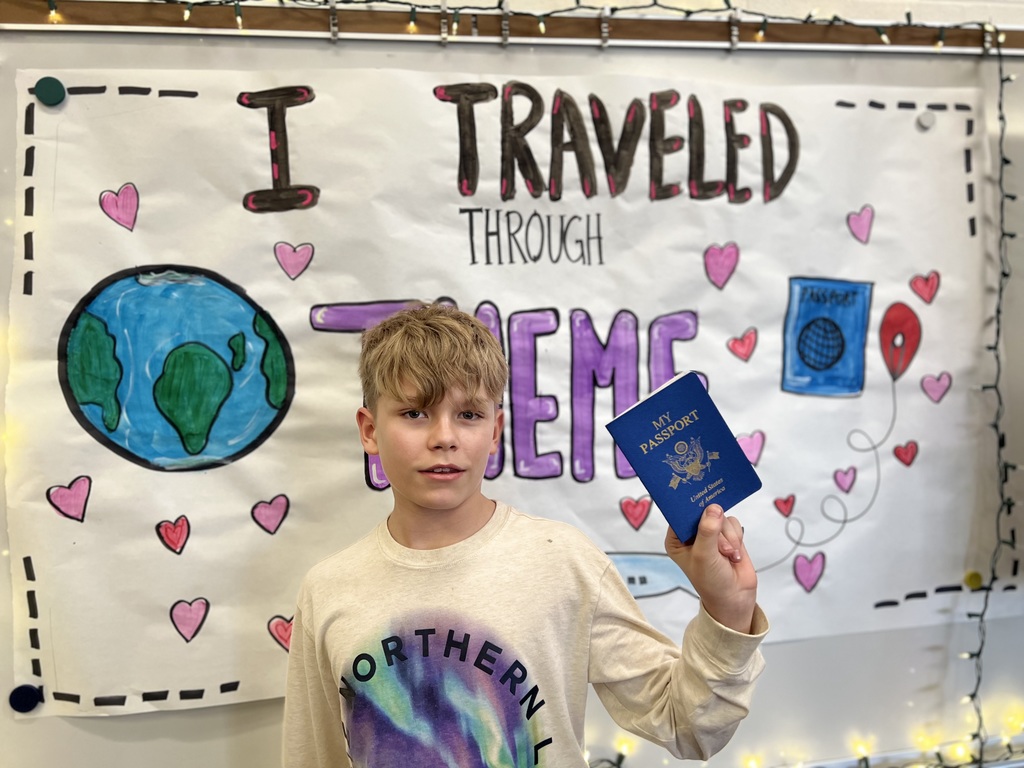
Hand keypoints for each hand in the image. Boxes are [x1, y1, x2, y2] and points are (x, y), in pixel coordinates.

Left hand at [665, 504, 756, 633]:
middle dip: (715, 528)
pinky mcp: (727, 535)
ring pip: (721, 517)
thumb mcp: (704, 556)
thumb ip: (707, 531)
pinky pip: (733, 523)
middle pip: (704, 512)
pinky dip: (736, 538)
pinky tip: (734, 555)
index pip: (679, 514)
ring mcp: (711, 534)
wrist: (735, 598)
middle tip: (720, 547)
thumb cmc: (711, 581)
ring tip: (728, 555)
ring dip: (727, 537)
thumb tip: (714, 508)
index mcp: (677, 539)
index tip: (702, 505)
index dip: (690, 508)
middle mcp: (692, 535)